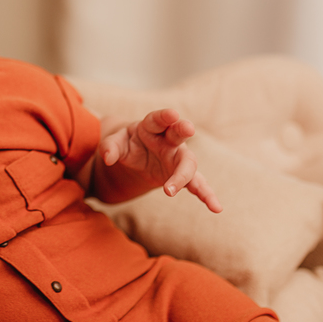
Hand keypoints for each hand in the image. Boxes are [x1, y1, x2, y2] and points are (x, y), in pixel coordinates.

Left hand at [97, 109, 221, 211]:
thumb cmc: (127, 144)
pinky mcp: (181, 174)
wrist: (136, 156)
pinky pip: (196, 184)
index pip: (158, 119)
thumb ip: (110, 147)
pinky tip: (215, 207)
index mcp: (151, 126)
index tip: (173, 114)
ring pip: (189, 164)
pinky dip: (205, 195)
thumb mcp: (114, 142)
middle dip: (183, 130)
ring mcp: (177, 157)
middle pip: (179, 134)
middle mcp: (169, 140)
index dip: (165, 116)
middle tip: (188, 129)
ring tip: (197, 192)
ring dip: (188, 176)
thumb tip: (107, 158)